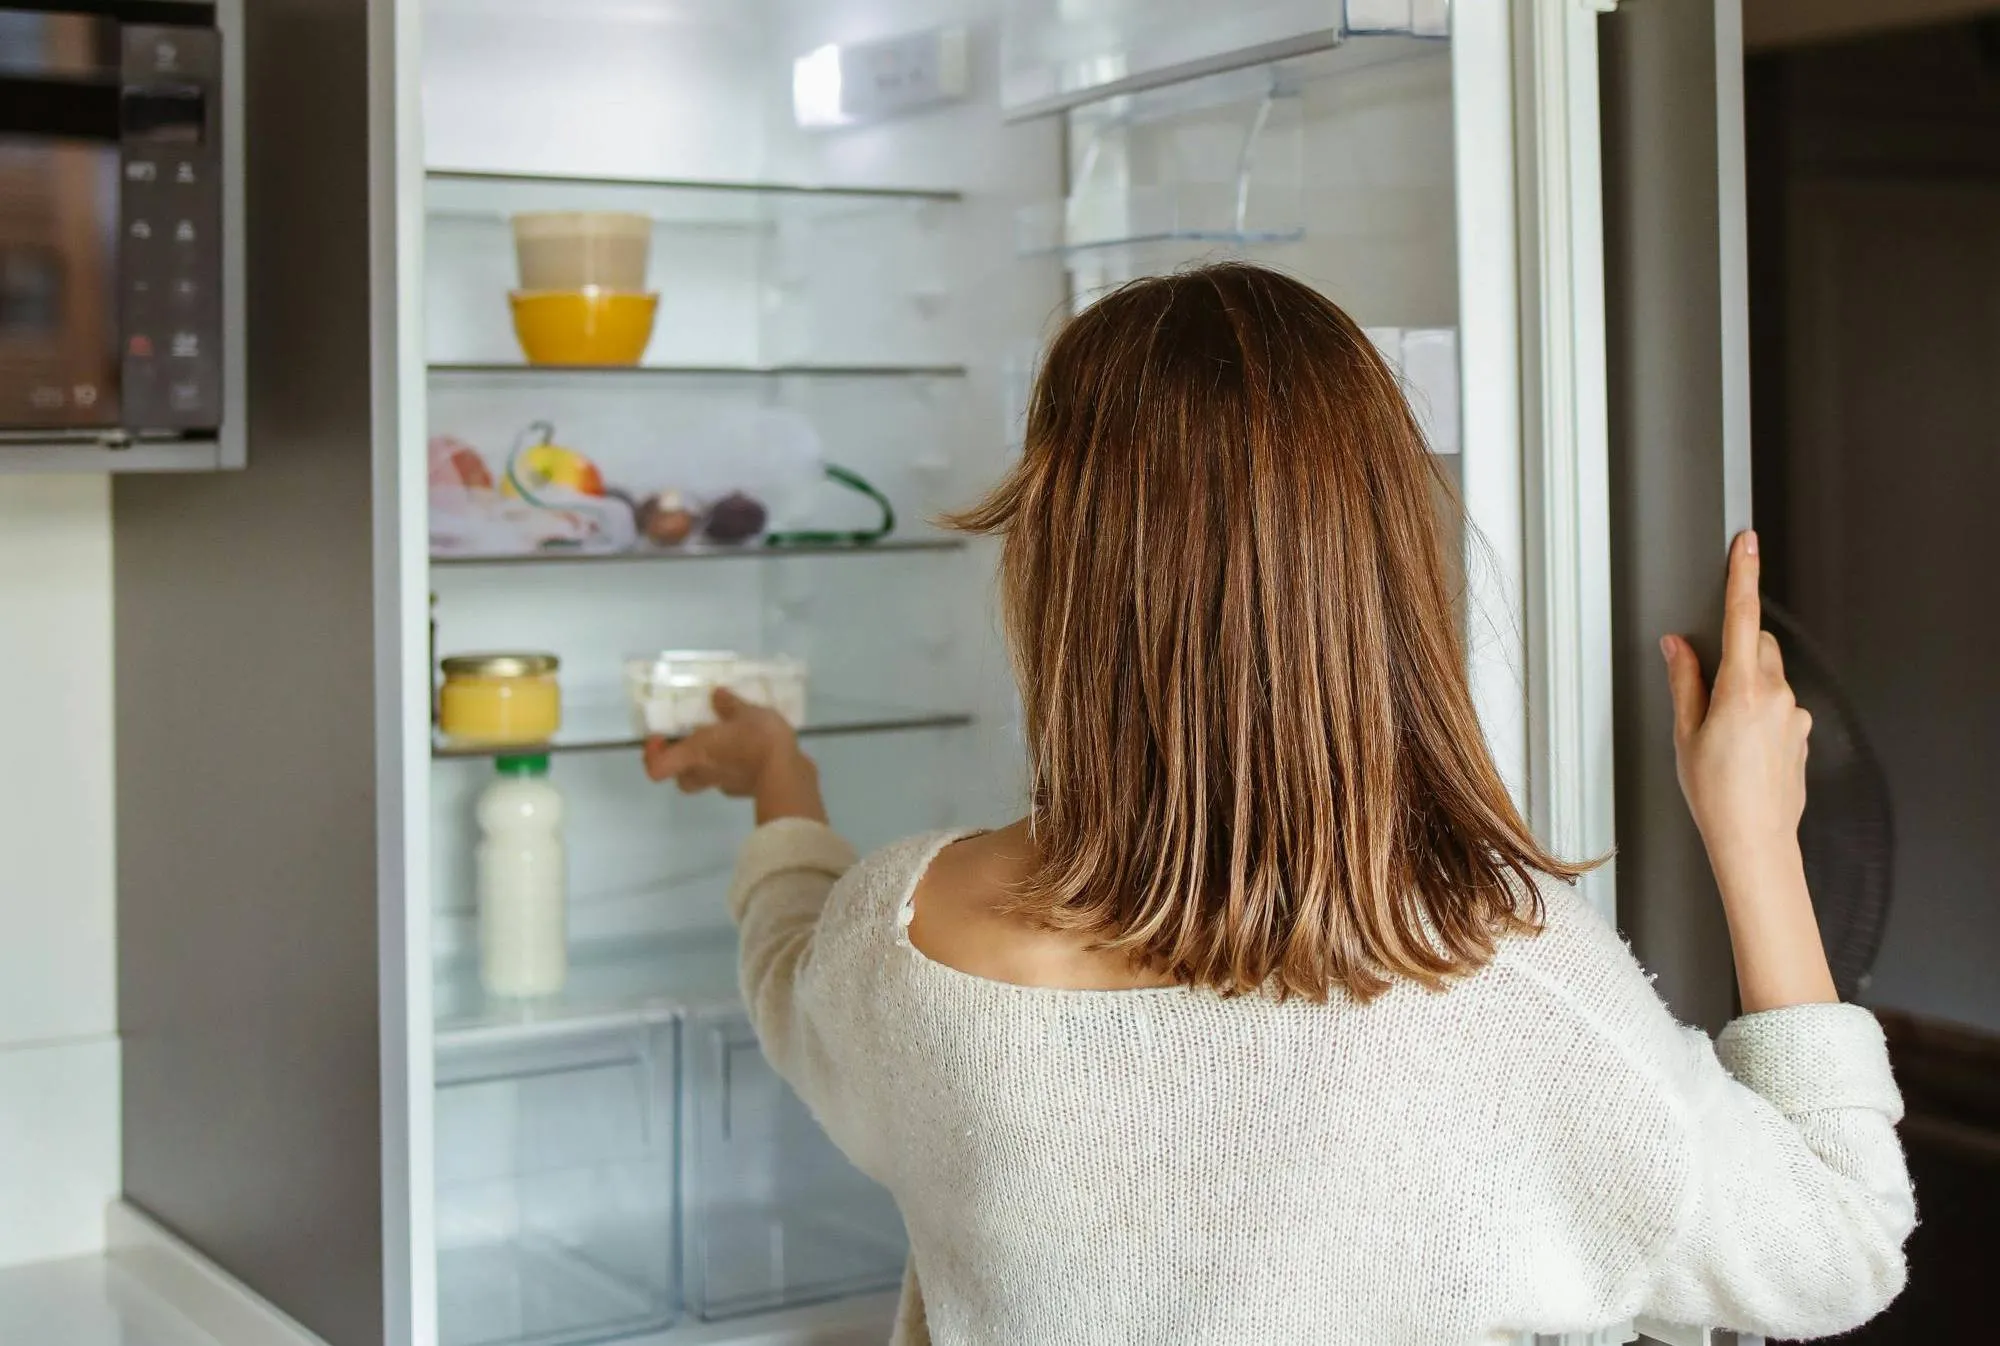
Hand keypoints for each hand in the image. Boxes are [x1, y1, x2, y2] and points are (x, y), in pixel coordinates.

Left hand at [643, 688, 827, 824]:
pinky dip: (736, 768)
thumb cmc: (757, 740)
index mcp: (696, 753)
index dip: (653, 755)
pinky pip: (733, 779)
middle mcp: (705, 773)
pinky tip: (752, 753)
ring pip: (706, 780)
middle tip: (695, 744)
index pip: (657, 768)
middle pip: (680, 779)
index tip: (663, 738)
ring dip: (711, 765)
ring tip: (728, 744)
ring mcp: (726, 785)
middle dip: (683, 765)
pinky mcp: (747, 790)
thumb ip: (729, 704)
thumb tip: (716, 695)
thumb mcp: (745, 711)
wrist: (787, 774)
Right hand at [1661, 530, 1811, 868]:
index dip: (1743, 574)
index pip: (1741, 617)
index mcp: (1741, 690)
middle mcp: (1776, 696)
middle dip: (1737, 651)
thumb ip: (1684, 682)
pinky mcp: (1803, 733)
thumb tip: (1678, 647)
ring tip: (1724, 735)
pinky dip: (1761, 715)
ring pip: (1770, 677)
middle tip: (1708, 690)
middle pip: (1760, 646)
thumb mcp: (1685, 735)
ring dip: (1748, 689)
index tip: (1747, 544)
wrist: (1755, 839)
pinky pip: (1780, 707)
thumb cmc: (1717, 796)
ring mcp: (1794, 715)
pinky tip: (1743, 750)